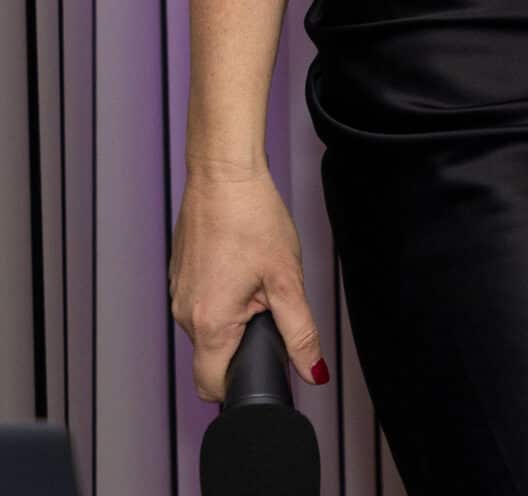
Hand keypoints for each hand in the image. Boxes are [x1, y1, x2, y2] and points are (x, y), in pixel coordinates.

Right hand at [171, 164, 328, 399]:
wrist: (223, 176)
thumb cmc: (254, 220)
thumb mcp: (287, 280)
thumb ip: (300, 332)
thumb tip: (314, 372)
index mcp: (209, 323)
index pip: (212, 385)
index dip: (242, 385)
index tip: (267, 369)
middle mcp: (184, 315)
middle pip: (213, 357)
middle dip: (245, 348)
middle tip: (274, 314)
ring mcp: (178, 295)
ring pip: (208, 330)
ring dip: (236, 322)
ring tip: (261, 285)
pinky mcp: (180, 278)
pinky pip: (201, 306)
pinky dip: (224, 301)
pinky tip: (244, 272)